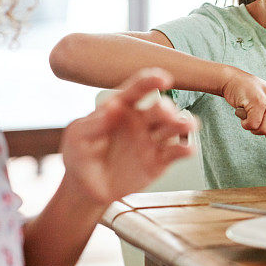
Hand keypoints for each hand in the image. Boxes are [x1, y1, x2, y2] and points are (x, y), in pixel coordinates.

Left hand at [60, 68, 198, 206]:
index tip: (163, 78)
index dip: (150, 82)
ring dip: (183, 123)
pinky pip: (177, 152)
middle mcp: (142, 120)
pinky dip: (186, 148)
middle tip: (164, 111)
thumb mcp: (78, 136)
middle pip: (161, 109)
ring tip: (186, 125)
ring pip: (175, 127)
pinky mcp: (160, 160)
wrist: (88, 187)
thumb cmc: (81, 154)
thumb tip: (110, 110)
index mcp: (122, 108)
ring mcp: (153, 140)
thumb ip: (93, 123)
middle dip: (166, 108)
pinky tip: (187, 149)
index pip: (137, 90)